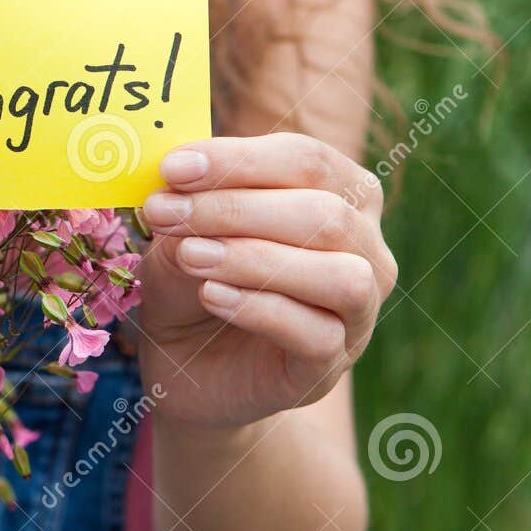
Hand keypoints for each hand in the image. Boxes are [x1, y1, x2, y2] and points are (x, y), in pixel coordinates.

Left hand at [137, 133, 397, 428]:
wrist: (187, 370)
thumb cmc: (192, 285)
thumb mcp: (181, 238)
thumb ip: (188, 209)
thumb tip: (178, 182)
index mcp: (343, 198)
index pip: (308, 161)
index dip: (240, 160)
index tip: (174, 167)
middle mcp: (366, 252)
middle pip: (325, 214)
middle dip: (236, 208)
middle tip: (165, 212)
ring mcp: (357, 315)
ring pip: (339, 276)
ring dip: (256, 258)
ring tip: (191, 256)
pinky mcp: (329, 368)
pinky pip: (315, 334)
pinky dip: (259, 309)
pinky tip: (210, 295)